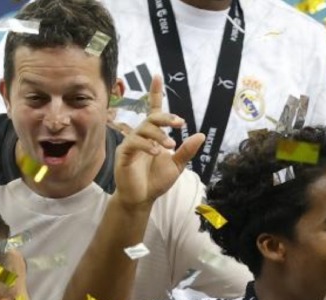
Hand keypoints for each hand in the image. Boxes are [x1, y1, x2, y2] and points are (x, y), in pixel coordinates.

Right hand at [114, 74, 204, 207]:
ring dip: (159, 135)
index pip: (154, 110)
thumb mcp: (177, 165)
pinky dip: (147, 145)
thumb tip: (201, 135)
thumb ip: (187, 150)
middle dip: (166, 118)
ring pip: (143, 129)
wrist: (142, 198)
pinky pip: (134, 143)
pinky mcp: (124, 154)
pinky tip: (157, 152)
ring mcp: (131, 143)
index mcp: (154, 135)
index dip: (155, 93)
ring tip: (170, 146)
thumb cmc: (156, 180)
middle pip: (151, 118)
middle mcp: (141, 135)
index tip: (157, 76)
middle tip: (180, 123)